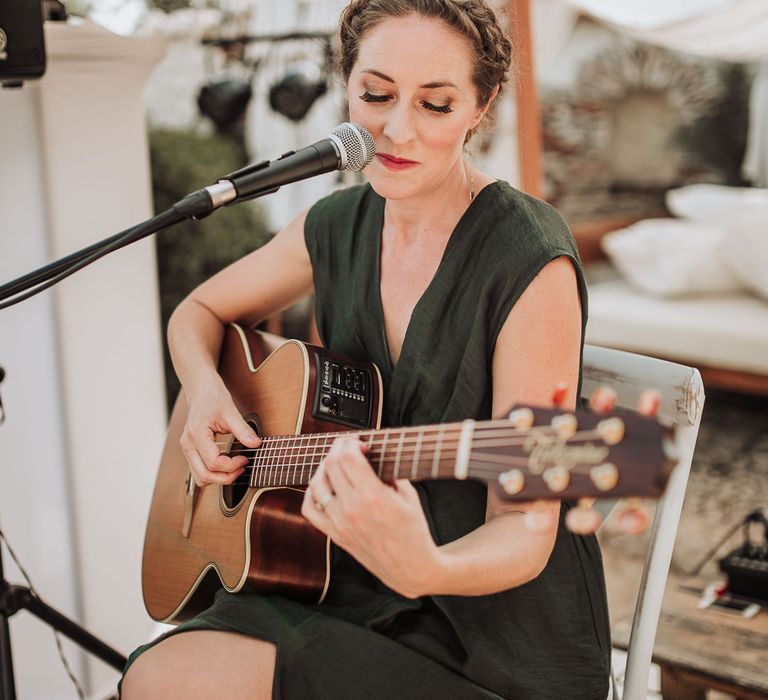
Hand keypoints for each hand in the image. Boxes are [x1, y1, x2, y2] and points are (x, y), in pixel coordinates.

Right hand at [179, 377, 261, 486]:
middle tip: (242, 467)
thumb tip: (256, 444)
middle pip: (204, 475)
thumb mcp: (231, 412)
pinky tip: (226, 464)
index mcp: (197, 434)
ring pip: (199, 477)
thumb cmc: (213, 398)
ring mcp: (187, 448)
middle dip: (226, 477)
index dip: (232, 465)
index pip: (213, 462)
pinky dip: (212, 473)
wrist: (201, 390)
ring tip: (235, 467)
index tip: (245, 458)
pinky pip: (199, 471)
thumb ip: (243, 430)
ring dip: (218, 478)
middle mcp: (188, 444)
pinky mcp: (190, 450)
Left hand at [301, 436, 441, 597]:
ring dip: (324, 467)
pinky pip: (310, 509)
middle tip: (348, 447)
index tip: (360, 443)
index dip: (351, 443)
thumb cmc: (414, 531)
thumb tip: (371, 455)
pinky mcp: (335, 534)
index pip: (348, 458)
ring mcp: (340, 523)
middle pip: (331, 465)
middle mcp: (352, 510)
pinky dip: (311, 493)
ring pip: (316, 484)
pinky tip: (323, 486)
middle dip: (338, 448)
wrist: (410, 568)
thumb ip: (389, 473)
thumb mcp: (409, 495)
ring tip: (337, 463)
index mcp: (374, 497)